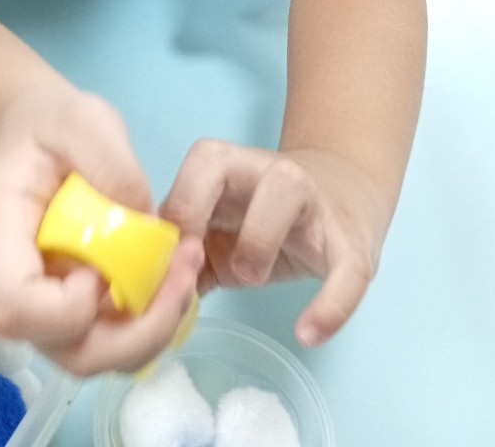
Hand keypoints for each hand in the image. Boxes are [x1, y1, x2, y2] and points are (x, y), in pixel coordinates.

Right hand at [0, 88, 203, 375]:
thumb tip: (142, 217)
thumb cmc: (51, 124)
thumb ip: (109, 160)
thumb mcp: (80, 118)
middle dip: (134, 334)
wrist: (38, 135)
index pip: (13, 310)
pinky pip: (115, 339)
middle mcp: (15, 288)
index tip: (102, 266)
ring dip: (153, 330)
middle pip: (66, 353)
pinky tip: (177, 276)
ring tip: (187, 272)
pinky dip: (154, 321)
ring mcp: (48, 306)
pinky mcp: (80, 308)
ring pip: (97, 358)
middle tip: (182, 277)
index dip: (66, 307)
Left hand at [161, 140, 390, 347]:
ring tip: (249, 280)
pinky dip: (330, 305)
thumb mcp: (220, 230)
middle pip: (219, 161)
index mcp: (225, 166)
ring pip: (286, 191)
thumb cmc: (264, 218)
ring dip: (258, 238)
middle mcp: (265, 169)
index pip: (186, 168)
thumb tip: (144, 298)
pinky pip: (346, 269)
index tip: (165, 259)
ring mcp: (312, 199)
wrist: (345, 194)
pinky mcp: (350, 241)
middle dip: (196, 208)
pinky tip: (309, 334)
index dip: (172, 212)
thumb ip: (184, 256)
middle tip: (192, 257)